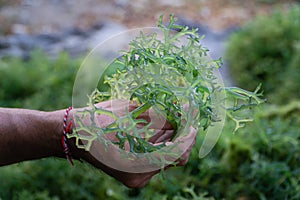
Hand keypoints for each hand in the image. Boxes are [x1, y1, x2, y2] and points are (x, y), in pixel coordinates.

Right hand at [70, 99, 196, 187]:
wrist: (73, 134)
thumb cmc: (98, 121)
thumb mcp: (131, 113)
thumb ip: (161, 115)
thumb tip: (185, 109)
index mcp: (137, 163)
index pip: (176, 152)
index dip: (188, 134)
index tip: (193, 116)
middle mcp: (139, 176)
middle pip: (174, 157)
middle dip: (182, 133)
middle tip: (184, 112)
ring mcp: (137, 177)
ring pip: (166, 157)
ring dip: (172, 137)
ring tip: (171, 116)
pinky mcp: (134, 172)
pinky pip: (156, 158)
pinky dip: (161, 143)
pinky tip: (158, 127)